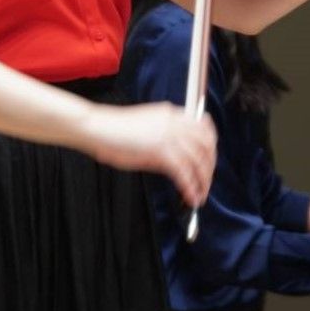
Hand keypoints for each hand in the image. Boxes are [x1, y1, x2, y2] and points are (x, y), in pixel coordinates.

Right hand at [88, 102, 215, 207]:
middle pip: (206, 145)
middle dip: (209, 167)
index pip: (203, 126)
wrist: (97, 127)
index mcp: (171, 114)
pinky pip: (183, 172)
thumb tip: (176, 164)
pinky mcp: (160, 150)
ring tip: (200, 195)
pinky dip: (190, 187)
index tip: (211, 160)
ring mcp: (168, 135)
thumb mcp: (146, 130)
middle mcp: (174, 122)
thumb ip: (164, 143)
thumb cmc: (114, 131)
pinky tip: (190, 197)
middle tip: (206, 183)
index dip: (212, 146)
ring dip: (202, 181)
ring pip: (198, 160)